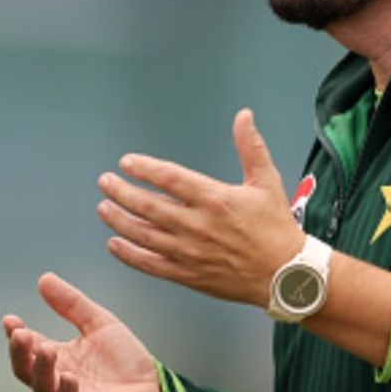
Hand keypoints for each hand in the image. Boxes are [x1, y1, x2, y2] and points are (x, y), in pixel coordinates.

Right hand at [2, 273, 161, 391]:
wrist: (154, 387)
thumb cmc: (124, 359)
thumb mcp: (98, 323)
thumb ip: (71, 304)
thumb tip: (44, 278)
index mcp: (58, 358)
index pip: (29, 347)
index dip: (17, 335)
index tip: (10, 320)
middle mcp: (58, 381)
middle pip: (27, 371)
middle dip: (20, 354)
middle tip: (20, 334)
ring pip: (45, 391)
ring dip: (42, 371)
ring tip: (46, 348)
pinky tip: (69, 377)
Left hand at [97, 108, 305, 305]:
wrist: (287, 275)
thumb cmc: (277, 229)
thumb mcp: (267, 181)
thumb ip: (251, 147)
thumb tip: (244, 116)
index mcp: (215, 199)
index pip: (169, 178)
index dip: (144, 168)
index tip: (127, 163)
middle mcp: (198, 226)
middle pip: (148, 206)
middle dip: (122, 192)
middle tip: (105, 182)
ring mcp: (191, 253)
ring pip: (144, 235)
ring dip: (119, 221)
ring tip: (103, 208)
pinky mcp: (189, 275)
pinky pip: (151, 264)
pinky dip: (130, 254)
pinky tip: (115, 244)